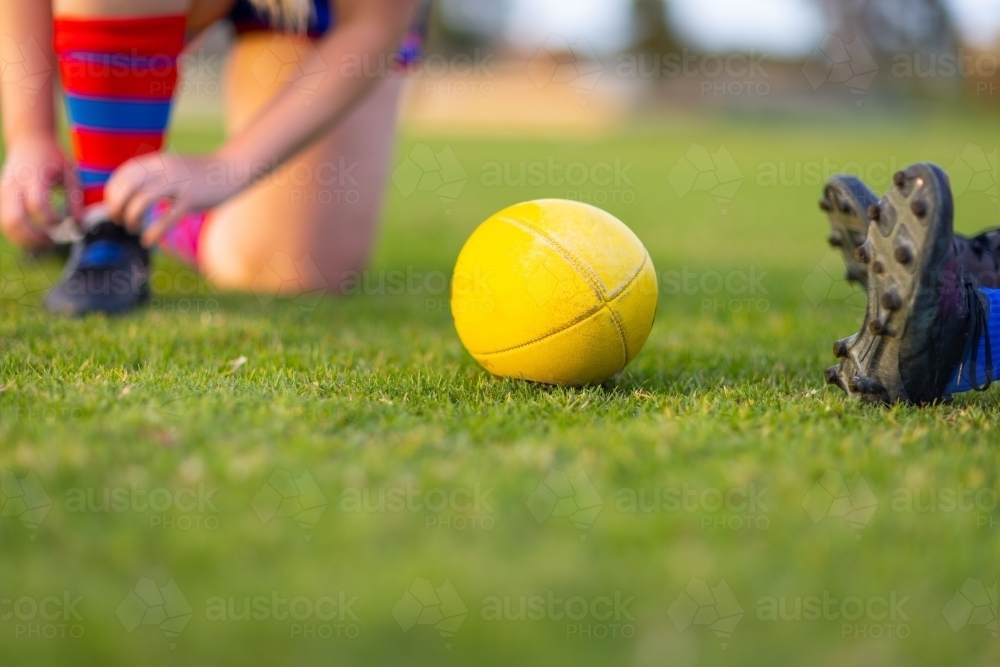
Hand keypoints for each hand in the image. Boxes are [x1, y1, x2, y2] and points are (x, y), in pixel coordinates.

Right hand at [0, 132, 80, 249]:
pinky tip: (33, 236)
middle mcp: (14, 184)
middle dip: (34, 237)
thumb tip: (79, 225)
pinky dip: (17, 233)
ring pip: (6, 224)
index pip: (38, 204)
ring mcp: (3, 190)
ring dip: (24, 239)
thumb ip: (75, 198)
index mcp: (34, 176)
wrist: (28, 138)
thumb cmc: (53, 156)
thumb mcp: (70, 172)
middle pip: (15, 220)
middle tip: (53, 242)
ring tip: (44, 242)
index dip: (52, 219)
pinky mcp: (0, 196)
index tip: (66, 223)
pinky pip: (3, 221)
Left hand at [105, 152, 244, 246]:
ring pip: (142, 200)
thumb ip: (154, 176)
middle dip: (117, 206)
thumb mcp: (174, 168)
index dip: (113, 192)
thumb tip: (132, 194)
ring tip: (133, 229)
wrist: (232, 168)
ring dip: (131, 218)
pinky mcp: (192, 199)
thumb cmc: (202, 174)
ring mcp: (179, 184)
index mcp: (158, 161)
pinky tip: (148, 241)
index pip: (123, 174)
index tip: (114, 206)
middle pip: (127, 186)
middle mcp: (165, 170)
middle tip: (119, 220)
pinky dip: (153, 232)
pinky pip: (167, 218)